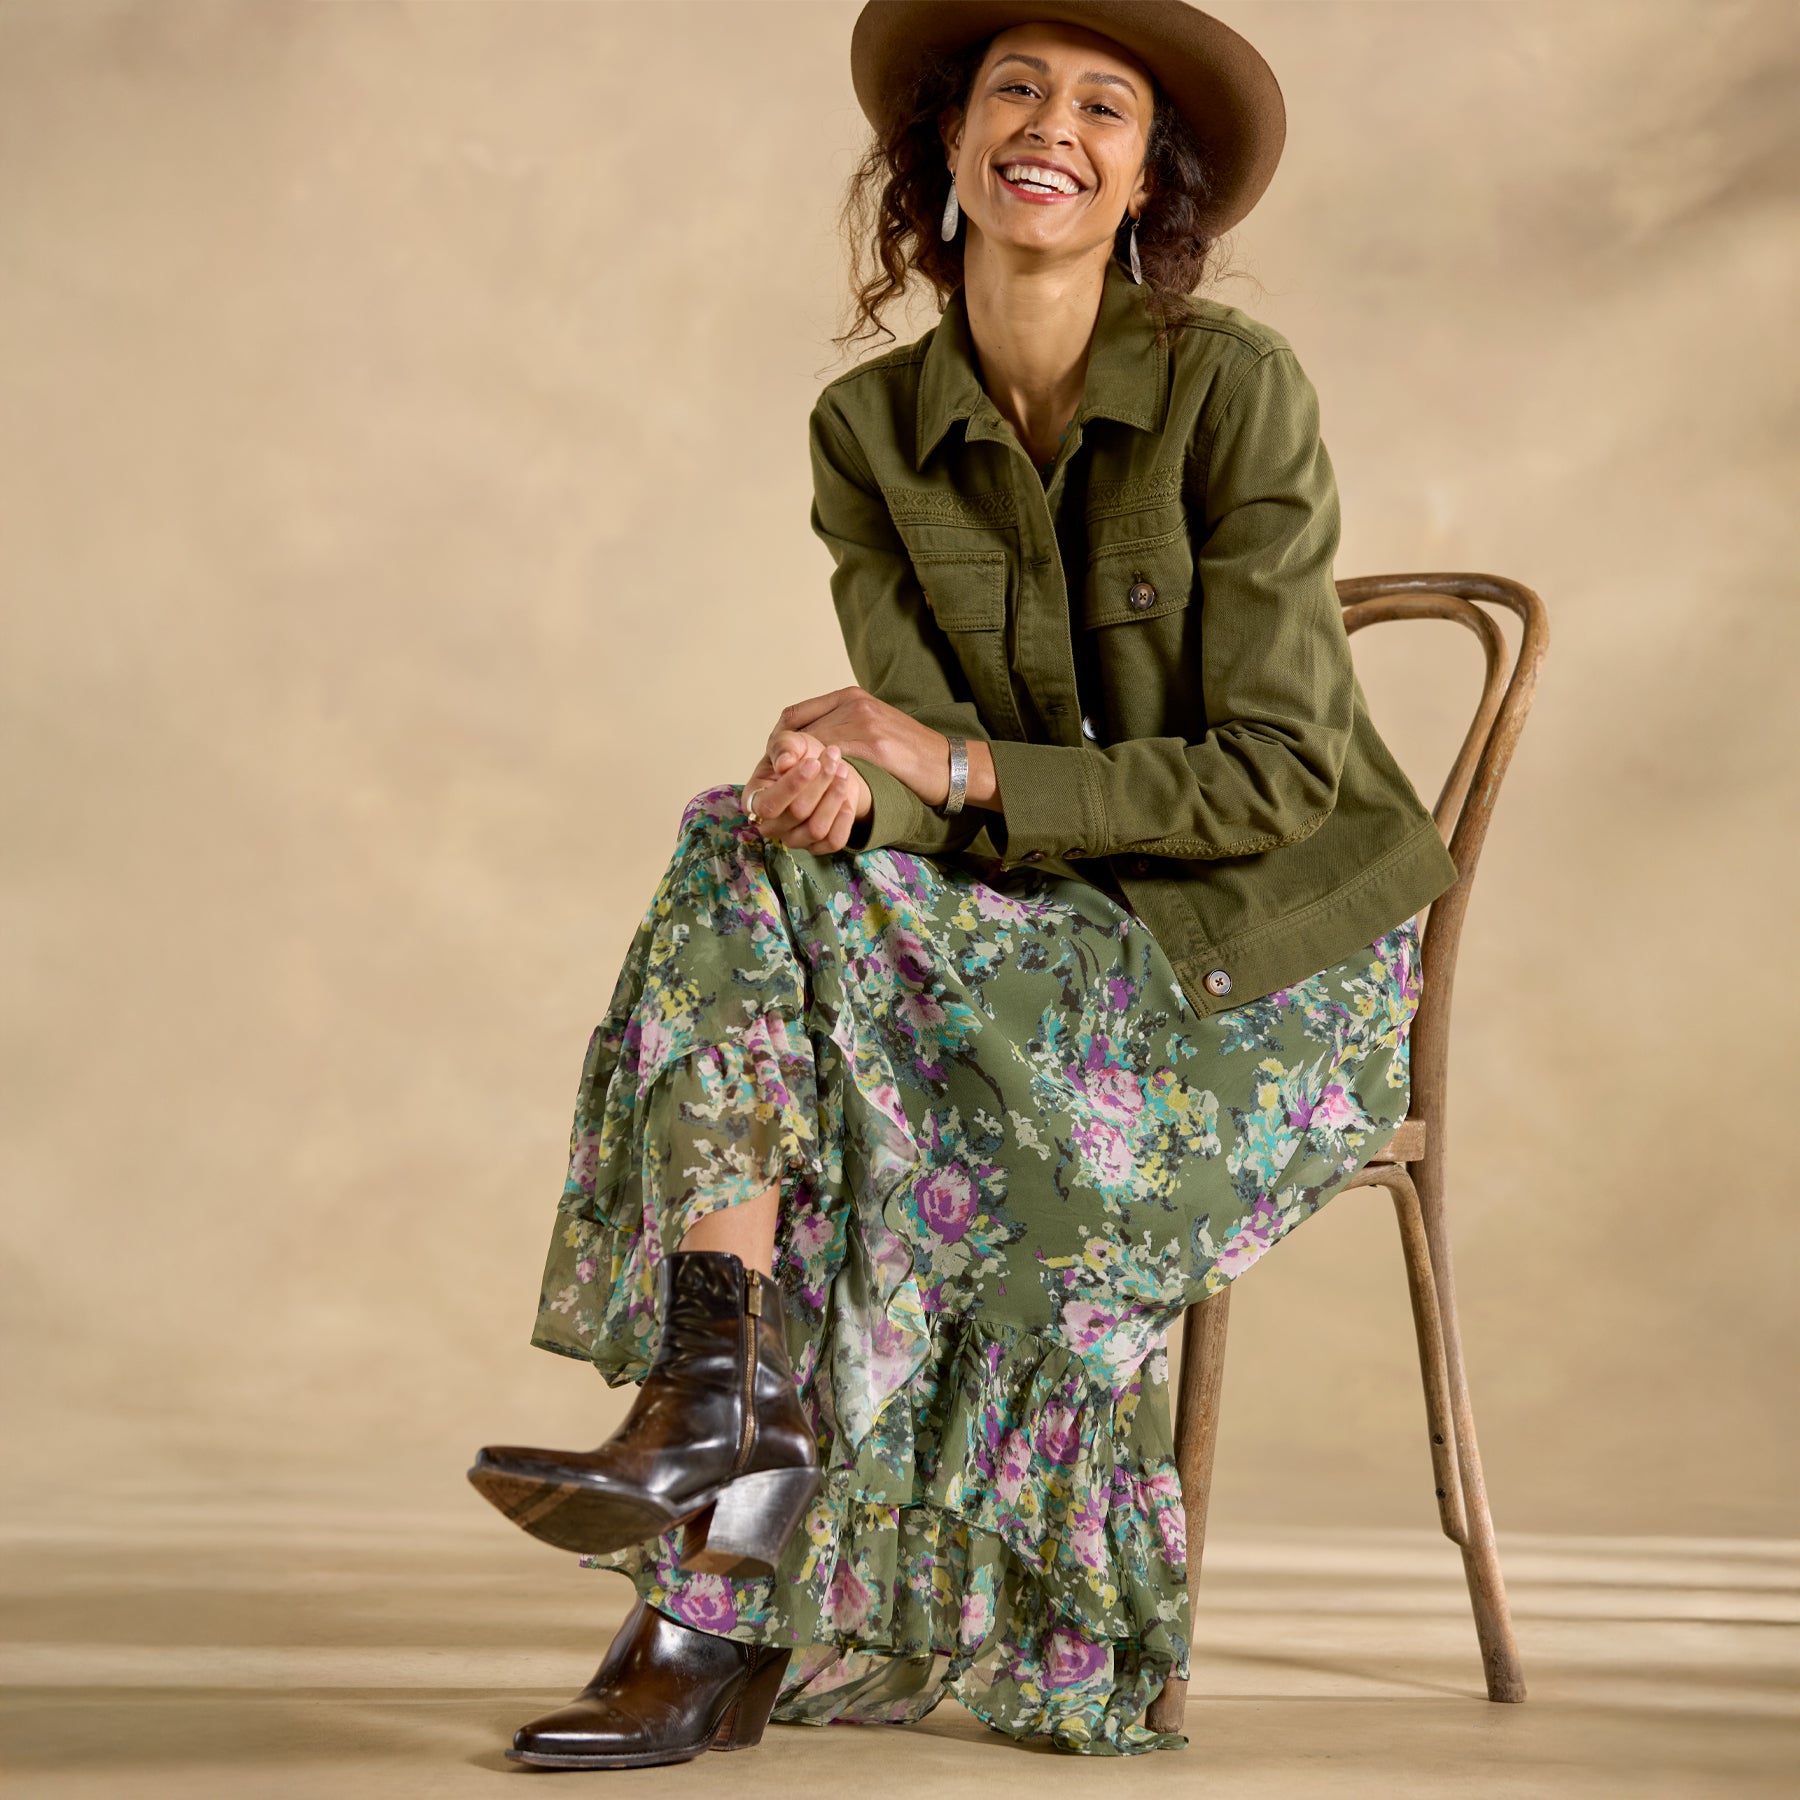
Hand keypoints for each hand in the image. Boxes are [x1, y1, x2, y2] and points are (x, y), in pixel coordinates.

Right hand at [741, 728, 871, 853]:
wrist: (822, 770)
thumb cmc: (798, 757)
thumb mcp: (790, 743)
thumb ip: (784, 747)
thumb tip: (784, 763)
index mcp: (755, 800)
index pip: (769, 805)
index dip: (793, 785)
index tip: (814, 762)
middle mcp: (771, 826)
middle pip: (798, 813)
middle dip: (821, 783)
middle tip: (833, 758)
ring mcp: (793, 839)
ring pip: (817, 829)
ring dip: (835, 797)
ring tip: (842, 772)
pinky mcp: (816, 847)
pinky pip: (834, 842)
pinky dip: (844, 818)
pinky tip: (845, 797)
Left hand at [772, 686, 995, 811]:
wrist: (949, 764)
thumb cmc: (909, 754)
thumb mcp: (872, 730)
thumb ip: (840, 731)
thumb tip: (805, 751)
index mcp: (850, 696)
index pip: (795, 715)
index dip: (778, 741)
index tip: (774, 765)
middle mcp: (854, 703)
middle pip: (796, 730)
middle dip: (780, 759)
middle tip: (774, 784)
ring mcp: (864, 721)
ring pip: (810, 746)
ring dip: (795, 772)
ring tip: (787, 793)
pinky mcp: (874, 744)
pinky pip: (831, 761)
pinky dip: (816, 778)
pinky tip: (812, 794)